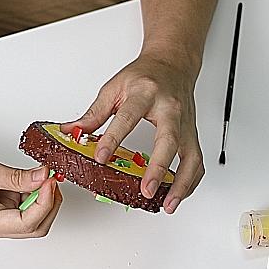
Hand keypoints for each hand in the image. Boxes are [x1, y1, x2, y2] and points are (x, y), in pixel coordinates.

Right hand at [0, 145, 62, 238]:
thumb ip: (16, 176)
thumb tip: (43, 178)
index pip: (26, 223)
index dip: (44, 202)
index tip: (50, 181)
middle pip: (34, 226)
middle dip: (48, 203)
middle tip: (52, 179)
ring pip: (32, 216)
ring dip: (41, 197)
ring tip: (41, 174)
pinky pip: (24, 204)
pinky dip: (33, 191)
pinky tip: (32, 176)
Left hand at [64, 52, 205, 213]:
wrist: (171, 64)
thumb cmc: (144, 75)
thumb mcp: (113, 88)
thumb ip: (93, 114)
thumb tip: (71, 132)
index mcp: (145, 93)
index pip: (128, 118)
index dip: (113, 139)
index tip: (101, 157)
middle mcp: (169, 109)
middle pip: (169, 140)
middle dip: (159, 168)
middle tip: (147, 190)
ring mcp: (185, 123)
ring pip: (191, 156)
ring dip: (182, 184)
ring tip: (168, 204)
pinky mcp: (192, 133)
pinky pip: (197, 161)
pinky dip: (190, 182)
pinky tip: (178, 195)